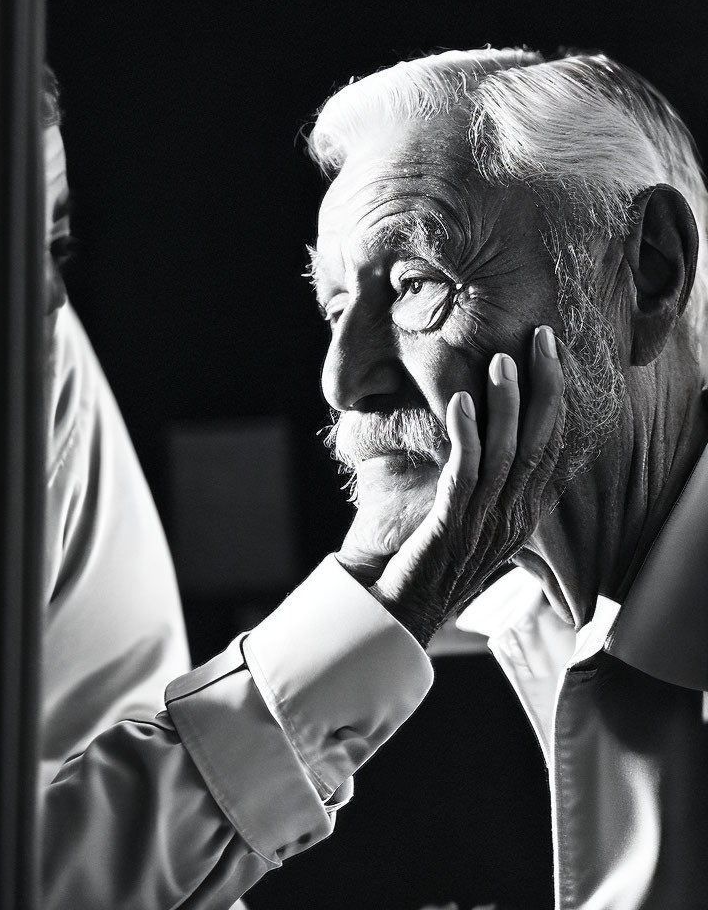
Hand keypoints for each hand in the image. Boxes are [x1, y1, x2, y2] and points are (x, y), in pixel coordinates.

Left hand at [336, 326, 563, 645]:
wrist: (396, 609)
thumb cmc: (425, 556)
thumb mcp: (465, 516)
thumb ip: (479, 482)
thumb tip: (475, 435)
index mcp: (520, 514)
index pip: (551, 448)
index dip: (554, 400)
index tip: (550, 355)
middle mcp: (511, 518)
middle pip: (541, 443)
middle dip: (544, 387)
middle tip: (540, 340)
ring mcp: (484, 524)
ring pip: (508, 454)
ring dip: (505, 403)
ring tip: (501, 360)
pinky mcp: (451, 527)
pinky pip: (465, 474)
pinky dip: (465, 435)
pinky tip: (457, 402)